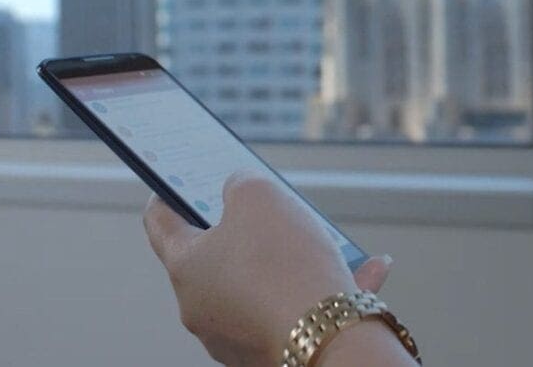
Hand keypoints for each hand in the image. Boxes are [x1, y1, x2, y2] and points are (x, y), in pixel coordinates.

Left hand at [143, 171, 391, 366]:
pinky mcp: (274, 350)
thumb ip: (241, 184)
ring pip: (266, 284)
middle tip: (265, 206)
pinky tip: (372, 269)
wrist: (326, 336)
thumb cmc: (283, 262)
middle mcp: (203, 307)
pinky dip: (331, 287)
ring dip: (298, 258)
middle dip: (246, 229)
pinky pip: (300, 309)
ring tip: (331, 238)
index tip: (170, 182)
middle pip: (218, 256)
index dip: (165, 195)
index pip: (160, 225)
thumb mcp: (258, 193)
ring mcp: (237, 334)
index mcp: (185, 268)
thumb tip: (240, 193)